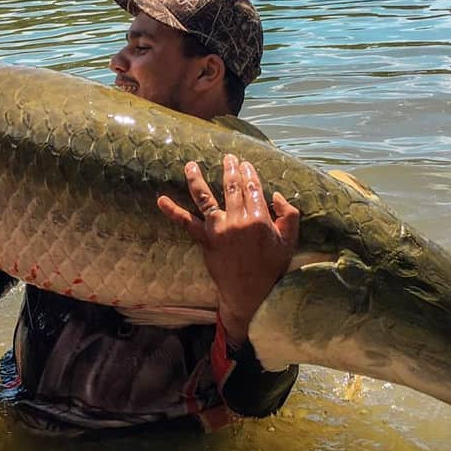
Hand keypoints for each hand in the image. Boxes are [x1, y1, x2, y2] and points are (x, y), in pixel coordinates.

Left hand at [157, 154, 298, 344]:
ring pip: (205, 198)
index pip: (252, 188)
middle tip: (227, 157)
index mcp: (259, 219)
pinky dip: (173, 211)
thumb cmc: (271, 266)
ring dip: (196, 179)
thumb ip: (289, 215)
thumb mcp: (289, 241)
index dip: (248, 174)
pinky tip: (161, 200)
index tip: (245, 163)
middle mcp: (236, 221)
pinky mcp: (205, 240)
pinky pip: (186, 223)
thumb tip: (276, 194)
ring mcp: (218, 230)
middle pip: (231, 188)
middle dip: (229, 169)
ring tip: (190, 165)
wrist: (250, 293)